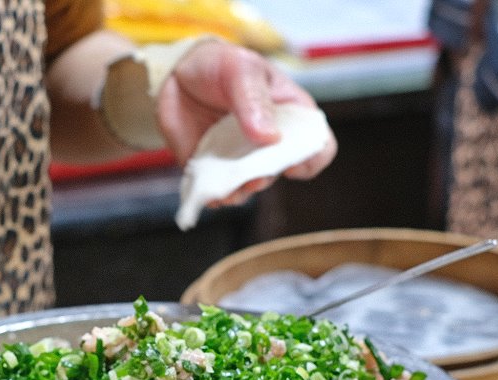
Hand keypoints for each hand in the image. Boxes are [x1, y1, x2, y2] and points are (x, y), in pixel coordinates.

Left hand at [157, 40, 336, 206]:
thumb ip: (254, 99)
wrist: (178, 75)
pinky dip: (214, 196)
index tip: (290, 162)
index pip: (319, 145)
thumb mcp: (240, 69)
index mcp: (292, 116)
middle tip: (249, 177)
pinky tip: (207, 192)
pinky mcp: (215, 171)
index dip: (311, 158)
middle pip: (280, 172)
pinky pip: (219, 192)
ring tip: (225, 191)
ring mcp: (243, 160)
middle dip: (265, 178)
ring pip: (249, 188)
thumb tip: (270, 137)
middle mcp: (271, 144)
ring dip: (239, 194)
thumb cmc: (220, 65)